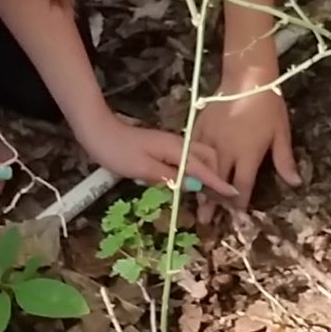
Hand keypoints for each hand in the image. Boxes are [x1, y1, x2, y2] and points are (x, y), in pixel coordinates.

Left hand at [80, 118, 237, 198]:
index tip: (233, 195)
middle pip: (207, 158)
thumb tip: (193, 186)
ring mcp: (171, 145)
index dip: (218, 182)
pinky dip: (194, 171)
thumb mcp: (142, 168)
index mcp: (175, 149)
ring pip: (198, 158)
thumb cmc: (117, 151)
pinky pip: (186, 160)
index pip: (203, 168)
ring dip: (206, 174)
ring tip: (209, 195)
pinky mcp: (163, 148)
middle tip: (220, 200)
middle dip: (217, 176)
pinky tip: (189, 184)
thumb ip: (169, 177)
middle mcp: (177, 144)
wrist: (97, 131)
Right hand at [197, 78, 300, 209]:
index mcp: (247, 154)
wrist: (246, 78)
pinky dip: (190, 164)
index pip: (242, 186)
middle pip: (217, 182)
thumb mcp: (281, 133)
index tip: (236, 217)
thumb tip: (295, 183)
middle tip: (207, 221)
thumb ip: (284, 160)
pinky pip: (192, 151)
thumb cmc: (268, 105)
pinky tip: (185, 173)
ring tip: (193, 202)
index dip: (239, 203)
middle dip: (212, 203)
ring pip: (201, 170)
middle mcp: (226, 151)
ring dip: (198, 187)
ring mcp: (209, 140)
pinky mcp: (199, 128)